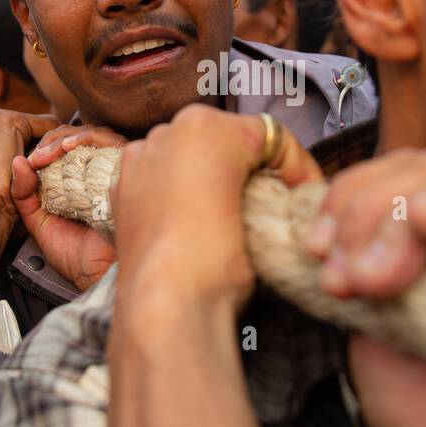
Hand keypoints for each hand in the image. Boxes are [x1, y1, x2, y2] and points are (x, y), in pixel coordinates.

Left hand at [11, 124, 127, 291]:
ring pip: (95, 134)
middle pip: (79, 136)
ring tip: (49, 151)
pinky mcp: (127, 170)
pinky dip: (89, 138)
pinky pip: (112, 141)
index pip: (64, 149)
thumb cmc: (74, 254)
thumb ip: (24, 194)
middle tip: (36, 156)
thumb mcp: (38, 221)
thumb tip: (17, 161)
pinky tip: (68, 147)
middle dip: (52, 140)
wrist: (96, 274)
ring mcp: (114, 170)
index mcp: (79, 182)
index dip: (44, 147)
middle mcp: (99, 173)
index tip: (28, 161)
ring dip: (67, 137)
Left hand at [112, 106, 320, 312]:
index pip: (270, 137)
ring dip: (212, 178)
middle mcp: (164, 132)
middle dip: (250, 168)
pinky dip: (179, 194)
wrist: (166, 303)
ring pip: (189, 158)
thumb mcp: (265, 211)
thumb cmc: (217, 256)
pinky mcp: (120, 190)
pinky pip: (161, 181)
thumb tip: (272, 191)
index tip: (305, 194)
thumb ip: (273, 184)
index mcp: (204, 124)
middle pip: (225, 141)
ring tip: (231, 214)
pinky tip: (195, 222)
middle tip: (273, 202)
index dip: (296, 166)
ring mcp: (138, 161)